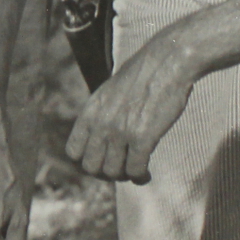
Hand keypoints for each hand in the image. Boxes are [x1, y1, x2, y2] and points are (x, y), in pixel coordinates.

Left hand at [64, 31, 195, 182]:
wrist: (166, 63)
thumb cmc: (143, 76)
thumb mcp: (109, 92)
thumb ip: (101, 115)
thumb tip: (99, 138)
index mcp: (90, 112)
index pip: (73, 152)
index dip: (87, 161)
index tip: (102, 160)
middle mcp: (101, 124)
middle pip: (91, 167)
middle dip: (106, 173)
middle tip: (121, 170)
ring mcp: (121, 132)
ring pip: (113, 172)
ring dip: (125, 176)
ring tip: (135, 171)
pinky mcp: (143, 138)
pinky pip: (136, 170)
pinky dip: (140, 177)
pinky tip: (146, 174)